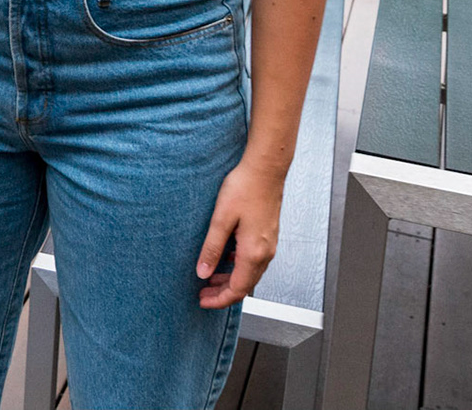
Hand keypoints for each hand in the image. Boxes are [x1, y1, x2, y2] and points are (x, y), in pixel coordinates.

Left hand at [196, 162, 283, 308]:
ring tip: (210, 277)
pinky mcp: (268, 235)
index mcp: (253, 252)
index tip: (203, 301)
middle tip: (203, 292)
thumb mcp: (221, 219)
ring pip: (250, 274)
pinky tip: (226, 258)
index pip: (237, 289)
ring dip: (231, 280)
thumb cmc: (245, 188)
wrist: (266, 169)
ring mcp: (269, 244)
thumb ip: (212, 248)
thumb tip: (202, 272)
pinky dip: (239, 267)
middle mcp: (265, 252)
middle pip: (245, 285)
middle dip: (223, 292)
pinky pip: (254, 261)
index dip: (219, 299)